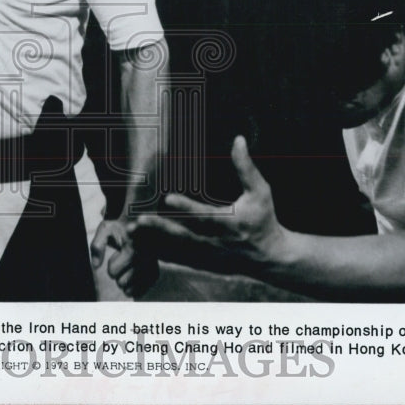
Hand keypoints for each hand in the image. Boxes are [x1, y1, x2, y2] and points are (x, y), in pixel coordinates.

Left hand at [90, 218, 158, 297]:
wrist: (138, 220)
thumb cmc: (119, 225)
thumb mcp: (105, 229)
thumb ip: (97, 245)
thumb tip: (95, 266)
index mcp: (132, 249)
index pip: (113, 272)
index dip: (112, 264)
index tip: (118, 252)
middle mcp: (144, 259)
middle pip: (121, 283)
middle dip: (118, 273)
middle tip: (123, 259)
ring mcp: (151, 268)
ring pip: (130, 290)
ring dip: (125, 280)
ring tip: (128, 265)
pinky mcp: (154, 274)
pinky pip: (140, 291)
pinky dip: (134, 287)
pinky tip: (133, 276)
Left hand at [129, 137, 284, 275]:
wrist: (271, 257)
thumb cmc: (264, 220)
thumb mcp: (260, 192)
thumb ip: (246, 167)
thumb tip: (238, 140)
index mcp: (229, 223)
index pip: (205, 215)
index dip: (187, 207)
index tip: (168, 198)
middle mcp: (216, 242)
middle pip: (184, 236)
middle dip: (161, 229)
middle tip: (139, 220)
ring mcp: (209, 256)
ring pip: (177, 250)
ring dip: (154, 242)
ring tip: (133, 232)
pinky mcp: (204, 264)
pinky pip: (179, 260)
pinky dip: (160, 254)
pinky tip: (142, 246)